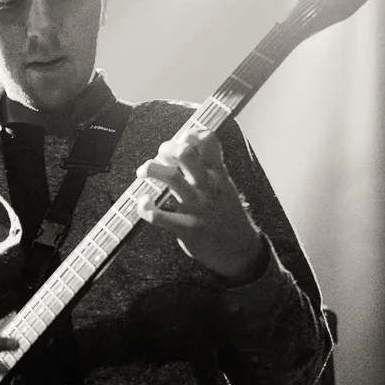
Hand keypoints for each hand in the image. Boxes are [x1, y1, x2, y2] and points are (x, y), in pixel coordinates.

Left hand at [134, 127, 266, 282]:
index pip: (208, 141)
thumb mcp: (225, 188)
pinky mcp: (187, 228)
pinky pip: (160, 216)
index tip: (180, 139)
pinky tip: (143, 203)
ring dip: (151, 169)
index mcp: (218, 175)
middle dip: (166, 148)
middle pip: (185, 153)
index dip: (190, 133)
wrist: (241, 251)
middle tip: (159, 156)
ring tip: (143, 171)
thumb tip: (186, 151)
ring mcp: (196, 206)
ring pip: (171, 177)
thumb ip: (209, 171)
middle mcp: (207, 186)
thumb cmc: (228, 217)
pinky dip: (145, 208)